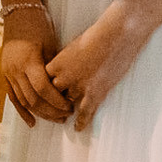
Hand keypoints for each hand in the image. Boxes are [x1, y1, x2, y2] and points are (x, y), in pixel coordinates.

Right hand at [0, 8, 69, 127]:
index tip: (70, 106)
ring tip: (55, 118)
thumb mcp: (50, 44)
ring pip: (23, 101)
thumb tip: (65, 88)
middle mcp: (16, 70)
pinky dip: (22, 111)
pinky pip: (13, 97)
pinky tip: (31, 121)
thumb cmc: (38, 24)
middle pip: (33, 99)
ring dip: (39, 112)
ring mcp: (8, 73)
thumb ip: (54, 67)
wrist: (18, 11)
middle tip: (65, 116)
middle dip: (51, 111)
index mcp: (29, 61)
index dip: (57, 101)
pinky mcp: (5, 73)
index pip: (44, 90)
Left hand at [44, 4, 150, 131]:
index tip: (46, 91)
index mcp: (58, 62)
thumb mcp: (75, 45)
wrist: (117, 34)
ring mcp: (80, 86)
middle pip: (52, 94)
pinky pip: (85, 112)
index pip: (44, 81)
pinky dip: (81, 121)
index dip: (45, 87)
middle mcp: (65, 76)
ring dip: (65, 110)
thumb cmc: (98, 33)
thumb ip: (68, 59)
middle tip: (53, 106)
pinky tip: (78, 128)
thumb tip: (67, 67)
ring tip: (64, 117)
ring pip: (66, 104)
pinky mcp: (95, 92)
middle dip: (53, 100)